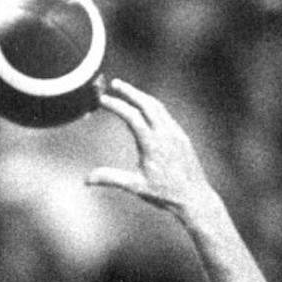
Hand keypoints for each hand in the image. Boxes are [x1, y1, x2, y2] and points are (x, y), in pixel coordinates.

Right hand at [86, 79, 218, 222]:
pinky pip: (166, 115)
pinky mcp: (182, 137)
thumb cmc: (166, 195)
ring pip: (158, 107)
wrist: (194, 198)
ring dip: (142, 96)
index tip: (102, 100)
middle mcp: (166, 134)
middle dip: (129, 91)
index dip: (116, 105)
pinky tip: (147, 110)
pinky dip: (153, 107)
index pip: (132, 116)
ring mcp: (176, 134)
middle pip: (146, 103)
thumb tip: (87, 180)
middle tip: (114, 83)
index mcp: (152, 144)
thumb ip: (111, 178)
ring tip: (128, 91)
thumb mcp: (136, 187)